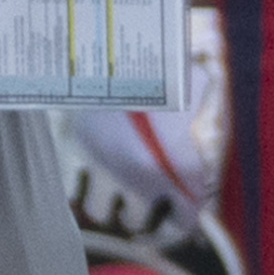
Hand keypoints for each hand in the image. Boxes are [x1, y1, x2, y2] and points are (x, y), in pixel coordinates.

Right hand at [65, 7, 230, 237]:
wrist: (109, 52)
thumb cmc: (158, 66)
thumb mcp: (190, 84)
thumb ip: (201, 105)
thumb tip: (203, 113)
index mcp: (175, 163)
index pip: (186, 212)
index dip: (187, 221)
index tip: (185, 221)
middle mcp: (139, 175)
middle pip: (141, 222)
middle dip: (147, 221)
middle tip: (147, 214)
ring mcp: (102, 167)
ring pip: (101, 213)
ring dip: (109, 209)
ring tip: (112, 201)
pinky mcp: (73, 153)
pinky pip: (71, 189)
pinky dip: (77, 191)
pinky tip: (82, 184)